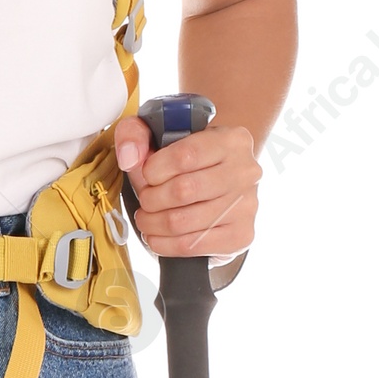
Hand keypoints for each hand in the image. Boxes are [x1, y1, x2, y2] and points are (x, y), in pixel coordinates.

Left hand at [113, 115, 260, 258]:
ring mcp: (247, 206)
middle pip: (183, 191)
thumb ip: (135, 134)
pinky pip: (191, 245)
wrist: (217, 184)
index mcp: (232, 140)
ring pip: (183, 221)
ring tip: (147, 218)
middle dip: (151, 198)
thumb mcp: (159, 132)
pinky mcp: (241, 235)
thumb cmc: (187, 158)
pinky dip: (164, 244)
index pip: (186, 156)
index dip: (154, 169)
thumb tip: (130, 158)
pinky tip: (157, 235)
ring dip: (152, 223)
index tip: (145, 175)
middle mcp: (246, 171)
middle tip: (144, 200)